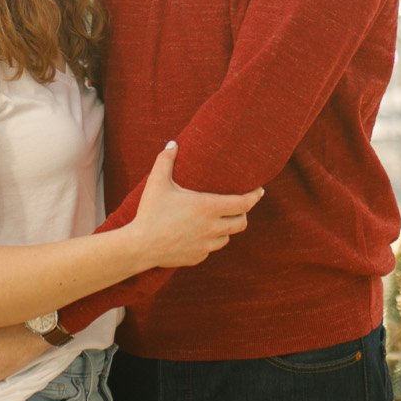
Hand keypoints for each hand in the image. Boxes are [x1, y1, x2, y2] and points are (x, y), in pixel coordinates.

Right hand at [127, 142, 262, 268]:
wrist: (140, 246)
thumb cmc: (150, 212)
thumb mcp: (157, 182)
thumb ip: (166, 160)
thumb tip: (173, 143)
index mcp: (208, 207)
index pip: (243, 203)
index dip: (254, 196)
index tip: (259, 190)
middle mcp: (212, 227)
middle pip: (241, 223)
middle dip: (242, 214)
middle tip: (238, 206)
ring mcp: (206, 244)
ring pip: (227, 237)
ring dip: (226, 229)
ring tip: (218, 220)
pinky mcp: (197, 257)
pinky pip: (210, 248)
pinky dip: (209, 241)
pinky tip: (200, 234)